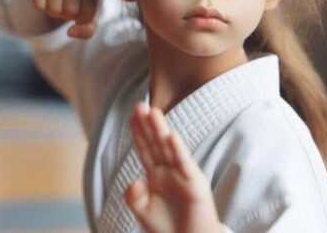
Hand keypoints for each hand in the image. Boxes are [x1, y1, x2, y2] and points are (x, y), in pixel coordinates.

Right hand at [31, 0, 98, 38]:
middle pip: (69, 11)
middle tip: (66, 3)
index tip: (81, 6)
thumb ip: (87, 30)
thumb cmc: (79, 1)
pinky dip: (42, 8)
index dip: (82, 17)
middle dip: (67, 14)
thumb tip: (70, 32)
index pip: (87, 13)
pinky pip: (39, 5)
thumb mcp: (88, 16)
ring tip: (58, 1)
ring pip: (53, 9)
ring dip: (54, 12)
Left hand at [124, 102, 223, 232]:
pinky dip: (178, 150)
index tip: (131, 115)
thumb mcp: (143, 212)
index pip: (144, 148)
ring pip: (168, 149)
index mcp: (155, 175)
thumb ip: (134, 196)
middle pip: (155, 143)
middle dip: (147, 124)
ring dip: (161, 130)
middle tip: (139, 105)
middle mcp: (168, 170)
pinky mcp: (195, 183)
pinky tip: (171, 136)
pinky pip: (185, 164)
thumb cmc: (167, 228)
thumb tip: (133, 180)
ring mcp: (182, 175)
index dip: (138, 132)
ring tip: (153, 112)